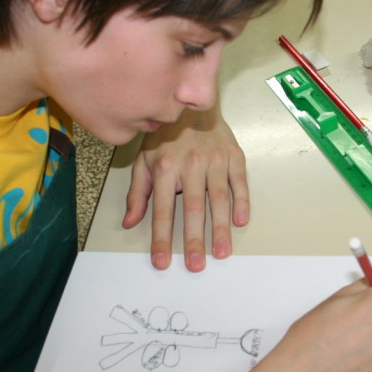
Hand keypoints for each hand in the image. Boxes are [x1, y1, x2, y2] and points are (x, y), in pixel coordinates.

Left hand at [122, 103, 249, 271]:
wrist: (192, 105)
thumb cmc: (166, 137)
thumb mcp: (143, 161)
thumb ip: (137, 193)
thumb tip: (130, 222)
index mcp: (165, 168)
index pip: (163, 211)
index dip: (162, 239)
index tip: (162, 262)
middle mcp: (190, 164)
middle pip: (193, 208)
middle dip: (194, 240)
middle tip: (196, 265)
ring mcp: (215, 160)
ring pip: (218, 199)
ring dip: (221, 228)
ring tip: (222, 252)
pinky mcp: (234, 156)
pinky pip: (239, 183)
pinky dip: (241, 202)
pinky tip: (240, 222)